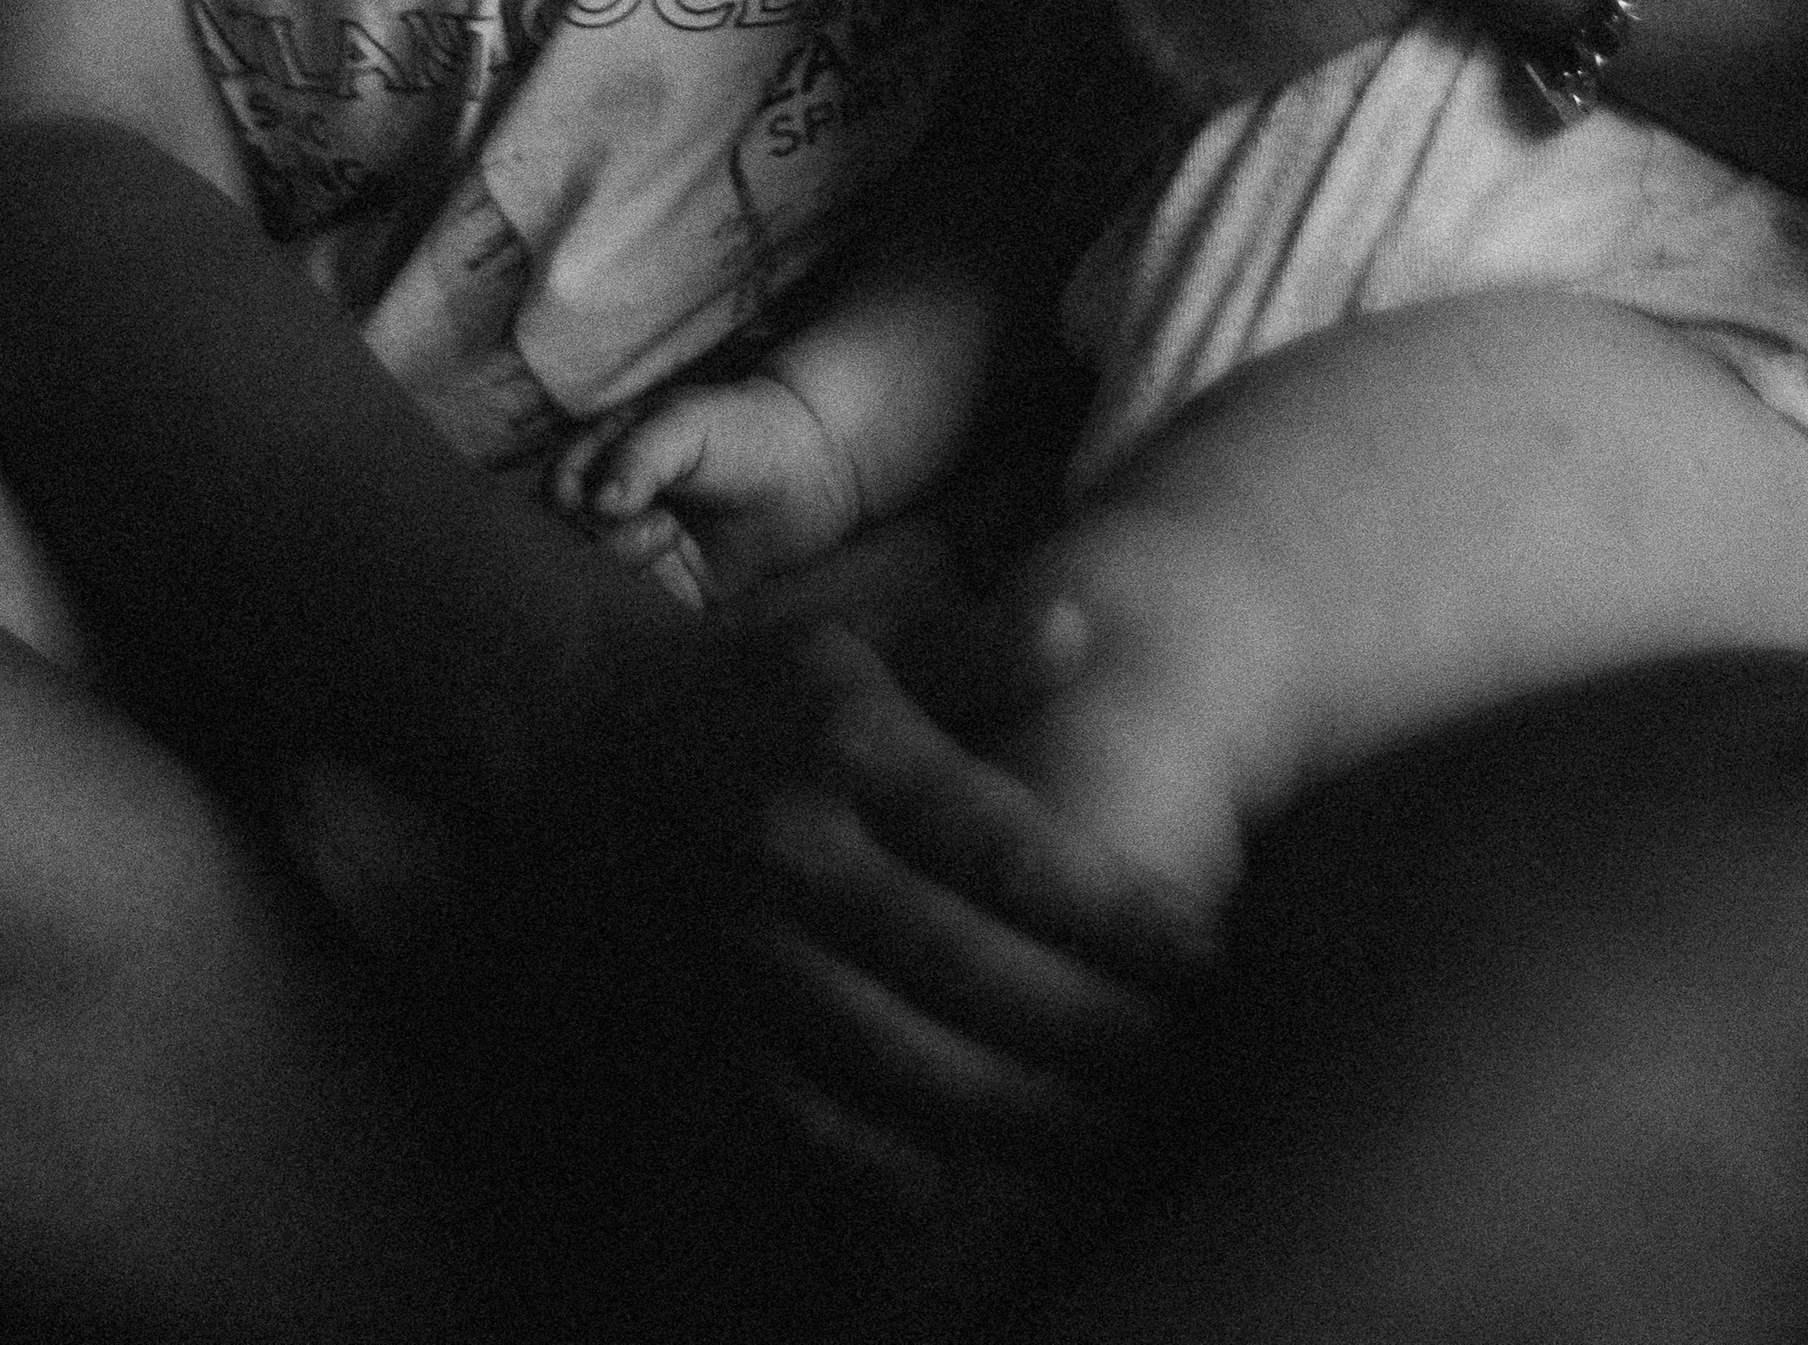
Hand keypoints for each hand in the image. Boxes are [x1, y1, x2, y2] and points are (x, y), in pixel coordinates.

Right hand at [575, 374, 864, 601]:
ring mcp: (648, 552)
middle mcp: (622, 509)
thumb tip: (595, 504)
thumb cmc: (745, 428)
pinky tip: (673, 570)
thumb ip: (639, 456)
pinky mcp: (680, 592)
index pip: (558, 487)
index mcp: (611, 459)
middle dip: (602, 534)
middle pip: (574, 539)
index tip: (583, 499)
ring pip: (605, 578)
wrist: (816, 465)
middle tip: (651, 517)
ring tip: (670, 534)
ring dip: (630, 560)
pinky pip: (646, 610)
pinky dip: (648, 602)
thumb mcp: (686, 424)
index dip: (565, 496)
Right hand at [744, 619, 1214, 1208]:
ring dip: (1014, 1109)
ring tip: (1118, 1132)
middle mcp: (797, 855)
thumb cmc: (770, 694)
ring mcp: (747, 951)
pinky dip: (890, 1159)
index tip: (1208, 952)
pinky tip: (980, 1179)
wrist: (599, 748)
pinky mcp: (711, 1023)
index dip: (1113, 908)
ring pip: (895, 1057)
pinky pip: (807, 1115)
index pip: (1006, 846)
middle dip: (1089, 1025)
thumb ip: (976, 649)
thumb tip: (1076, 628)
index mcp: (849, 753)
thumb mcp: (868, 644)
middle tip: (1190, 1062)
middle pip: (964, 965)